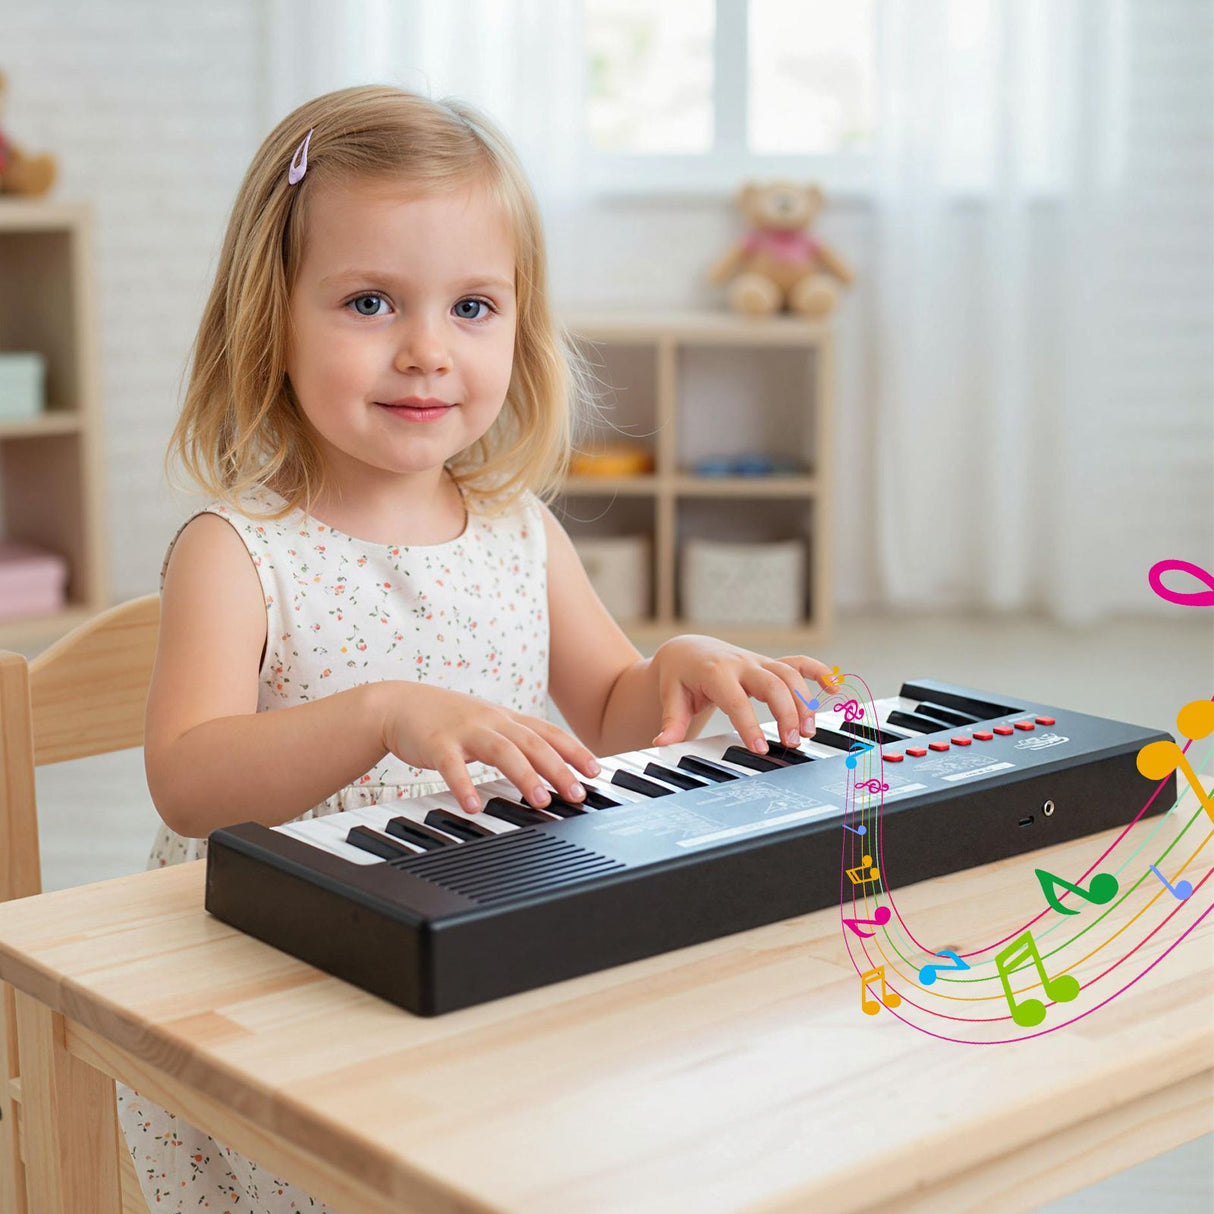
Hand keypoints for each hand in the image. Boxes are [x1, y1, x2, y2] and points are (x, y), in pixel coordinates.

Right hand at [378, 683, 600, 813]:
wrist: (399, 704)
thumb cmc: (448, 720)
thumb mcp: (487, 726)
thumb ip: (515, 743)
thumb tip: (550, 767)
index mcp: (506, 719)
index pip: (548, 733)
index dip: (574, 750)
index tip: (595, 771)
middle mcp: (491, 721)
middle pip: (532, 742)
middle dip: (558, 768)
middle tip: (577, 794)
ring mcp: (465, 730)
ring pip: (502, 750)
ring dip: (524, 776)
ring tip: (540, 800)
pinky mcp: (437, 743)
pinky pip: (452, 765)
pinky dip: (464, 786)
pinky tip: (473, 806)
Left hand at [649, 635, 838, 753]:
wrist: (687, 650)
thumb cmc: (679, 676)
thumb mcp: (670, 696)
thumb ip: (671, 721)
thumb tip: (663, 744)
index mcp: (715, 672)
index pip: (736, 700)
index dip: (749, 725)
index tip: (759, 748)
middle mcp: (741, 664)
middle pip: (772, 684)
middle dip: (787, 712)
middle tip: (792, 742)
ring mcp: (758, 662)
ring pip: (789, 675)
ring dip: (803, 702)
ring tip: (807, 732)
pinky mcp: (769, 664)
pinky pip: (798, 662)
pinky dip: (818, 672)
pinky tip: (834, 687)